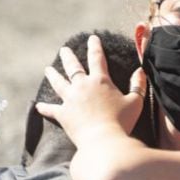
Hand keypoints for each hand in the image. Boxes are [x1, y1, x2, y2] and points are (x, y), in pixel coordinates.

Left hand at [34, 34, 145, 149]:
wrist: (103, 141)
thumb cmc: (122, 122)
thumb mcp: (135, 102)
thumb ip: (138, 85)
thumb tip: (140, 71)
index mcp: (100, 81)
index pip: (97, 58)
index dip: (95, 47)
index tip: (92, 38)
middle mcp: (83, 86)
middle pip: (73, 67)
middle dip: (68, 56)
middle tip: (64, 50)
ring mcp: (70, 100)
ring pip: (58, 83)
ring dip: (53, 75)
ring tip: (47, 70)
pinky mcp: (63, 114)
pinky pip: (51, 109)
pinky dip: (44, 108)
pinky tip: (38, 105)